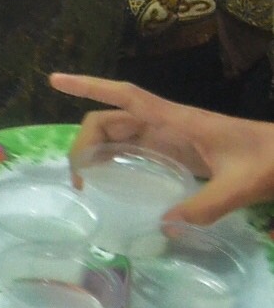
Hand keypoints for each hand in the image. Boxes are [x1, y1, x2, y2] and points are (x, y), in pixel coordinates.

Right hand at [49, 72, 273, 225]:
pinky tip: (110, 181)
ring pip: (120, 134)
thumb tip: (164, 226)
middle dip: (86, 140)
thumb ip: (205, 206)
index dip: (88, 86)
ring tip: (86, 182)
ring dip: (97, 150)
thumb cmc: (269, 160)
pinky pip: (136, 149)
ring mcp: (171, 137)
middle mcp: (166, 124)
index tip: (55, 81)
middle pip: (111, 120)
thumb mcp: (241, 185)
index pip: (125, 97)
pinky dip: (115, 160)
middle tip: (79, 180)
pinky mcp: (179, 151)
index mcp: (176, 121)